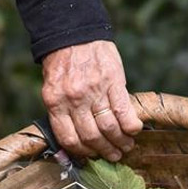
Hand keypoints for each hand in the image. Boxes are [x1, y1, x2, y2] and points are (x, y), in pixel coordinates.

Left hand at [40, 40, 143, 160]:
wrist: (75, 32)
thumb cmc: (64, 64)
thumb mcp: (53, 88)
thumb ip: (62, 112)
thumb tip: (75, 141)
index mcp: (55, 102)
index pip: (69, 139)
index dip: (84, 153)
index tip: (93, 156)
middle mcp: (74, 99)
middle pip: (92, 136)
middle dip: (105, 151)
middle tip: (114, 156)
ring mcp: (94, 91)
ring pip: (109, 127)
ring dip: (120, 142)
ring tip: (126, 146)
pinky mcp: (113, 82)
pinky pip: (124, 112)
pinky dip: (131, 126)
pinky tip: (134, 130)